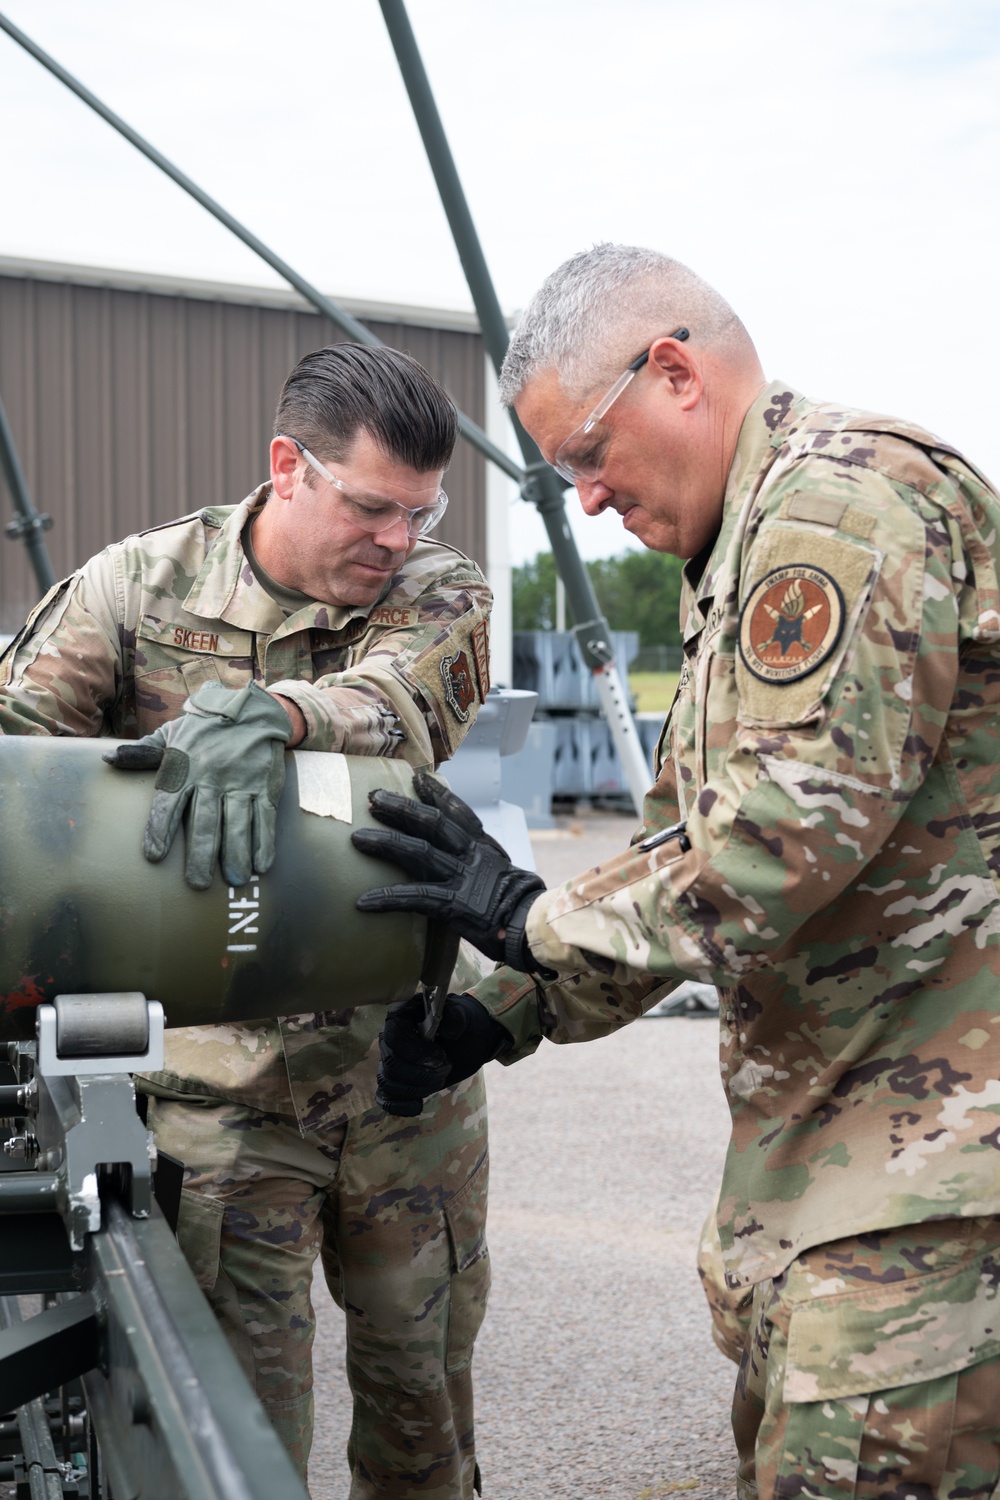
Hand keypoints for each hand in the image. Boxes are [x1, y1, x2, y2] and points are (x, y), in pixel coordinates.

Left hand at [104, 681, 290, 889]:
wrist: (251, 708)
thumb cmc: (205, 728)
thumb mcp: (172, 734)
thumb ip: (142, 752)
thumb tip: (108, 760)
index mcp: (184, 766)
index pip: (168, 803)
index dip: (160, 829)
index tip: (155, 857)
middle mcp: (212, 777)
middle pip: (204, 821)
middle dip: (200, 854)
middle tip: (197, 883)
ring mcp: (241, 782)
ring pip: (237, 823)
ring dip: (236, 854)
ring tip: (233, 880)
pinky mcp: (265, 785)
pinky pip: (265, 818)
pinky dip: (264, 842)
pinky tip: (261, 865)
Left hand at [351, 772, 546, 969]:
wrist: (535, 930)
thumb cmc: (520, 910)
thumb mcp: (506, 876)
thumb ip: (485, 866)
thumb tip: (469, 864)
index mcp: (485, 849)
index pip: (459, 813)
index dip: (437, 794)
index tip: (417, 778)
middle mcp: (473, 856)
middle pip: (433, 823)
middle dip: (402, 808)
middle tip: (373, 798)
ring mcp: (463, 878)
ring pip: (419, 853)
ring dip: (385, 843)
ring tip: (357, 839)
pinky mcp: (454, 905)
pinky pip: (415, 898)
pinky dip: (387, 898)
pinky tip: (363, 903)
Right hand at [376, 991, 512, 1116]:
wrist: (464, 1039)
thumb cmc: (460, 1024)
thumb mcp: (462, 1016)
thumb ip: (456, 1018)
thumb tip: (449, 1030)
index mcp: (401, 1016)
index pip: (395, 1035)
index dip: (415, 1051)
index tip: (441, 1057)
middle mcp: (390, 1039)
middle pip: (391, 1063)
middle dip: (420, 1073)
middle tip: (446, 1069)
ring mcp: (391, 1062)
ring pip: (388, 1082)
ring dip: (416, 1088)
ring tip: (439, 1081)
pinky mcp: (396, 1082)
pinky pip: (386, 1098)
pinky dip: (400, 1105)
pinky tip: (418, 1105)